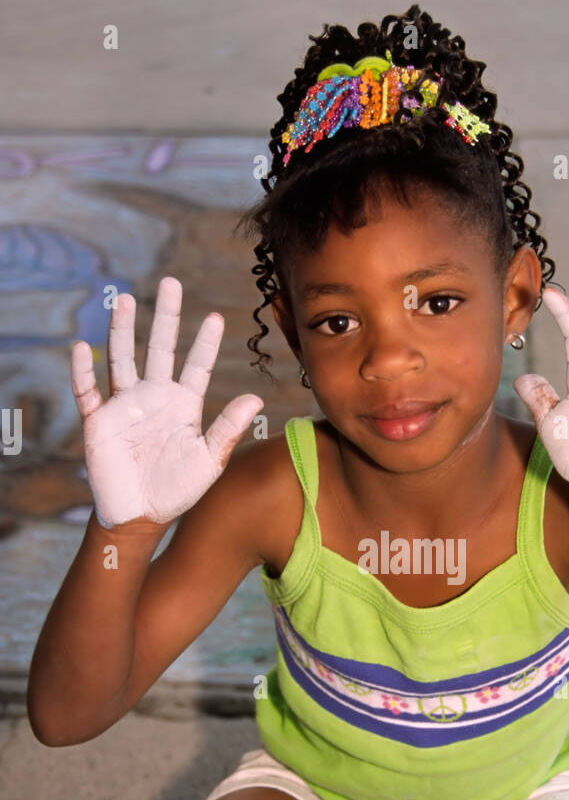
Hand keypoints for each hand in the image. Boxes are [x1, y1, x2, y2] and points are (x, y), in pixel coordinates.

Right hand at [70, 277, 264, 528]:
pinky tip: (82, 348)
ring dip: (121, 331)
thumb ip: (228, 429)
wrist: (140, 516)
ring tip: (125, 300)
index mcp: (183, 406)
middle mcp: (154, 398)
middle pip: (159, 348)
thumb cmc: (176, 491)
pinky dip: (83, 371)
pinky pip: (88, 392)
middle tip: (171, 283)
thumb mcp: (208, 461)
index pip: (196, 366)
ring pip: (122, 359)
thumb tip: (256, 398)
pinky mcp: (100, 421)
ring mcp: (125, 406)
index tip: (215, 317)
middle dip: (165, 317)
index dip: (205, 343)